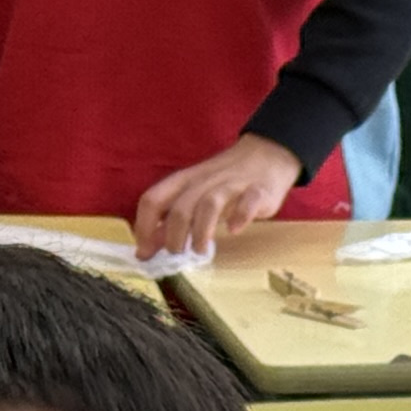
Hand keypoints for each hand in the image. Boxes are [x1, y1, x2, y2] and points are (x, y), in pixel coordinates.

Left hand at [134, 133, 301, 261]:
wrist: (266, 154)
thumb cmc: (225, 181)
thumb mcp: (194, 195)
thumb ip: (171, 219)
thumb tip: (147, 248)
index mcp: (184, 182)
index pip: (152, 200)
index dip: (144, 227)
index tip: (145, 253)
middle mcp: (204, 182)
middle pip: (180, 208)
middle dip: (173, 237)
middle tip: (176, 256)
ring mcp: (232, 185)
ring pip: (209, 205)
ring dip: (200, 231)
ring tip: (200, 251)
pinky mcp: (258, 190)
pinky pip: (248, 202)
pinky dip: (240, 216)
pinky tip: (235, 230)